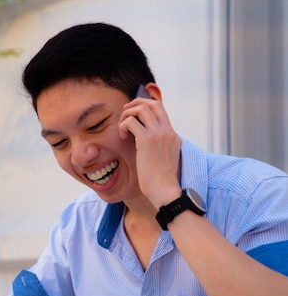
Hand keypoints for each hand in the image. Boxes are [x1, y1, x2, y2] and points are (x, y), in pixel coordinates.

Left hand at [118, 84, 181, 207]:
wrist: (165, 191)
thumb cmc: (161, 180)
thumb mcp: (165, 159)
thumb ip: (160, 148)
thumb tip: (147, 144)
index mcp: (172, 135)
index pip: (161, 109)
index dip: (145, 106)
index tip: (133, 113)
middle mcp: (167, 131)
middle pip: (152, 103)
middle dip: (135, 103)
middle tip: (125, 113)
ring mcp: (158, 134)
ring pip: (141, 109)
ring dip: (127, 115)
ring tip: (122, 128)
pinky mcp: (146, 140)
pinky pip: (131, 122)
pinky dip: (123, 126)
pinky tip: (122, 137)